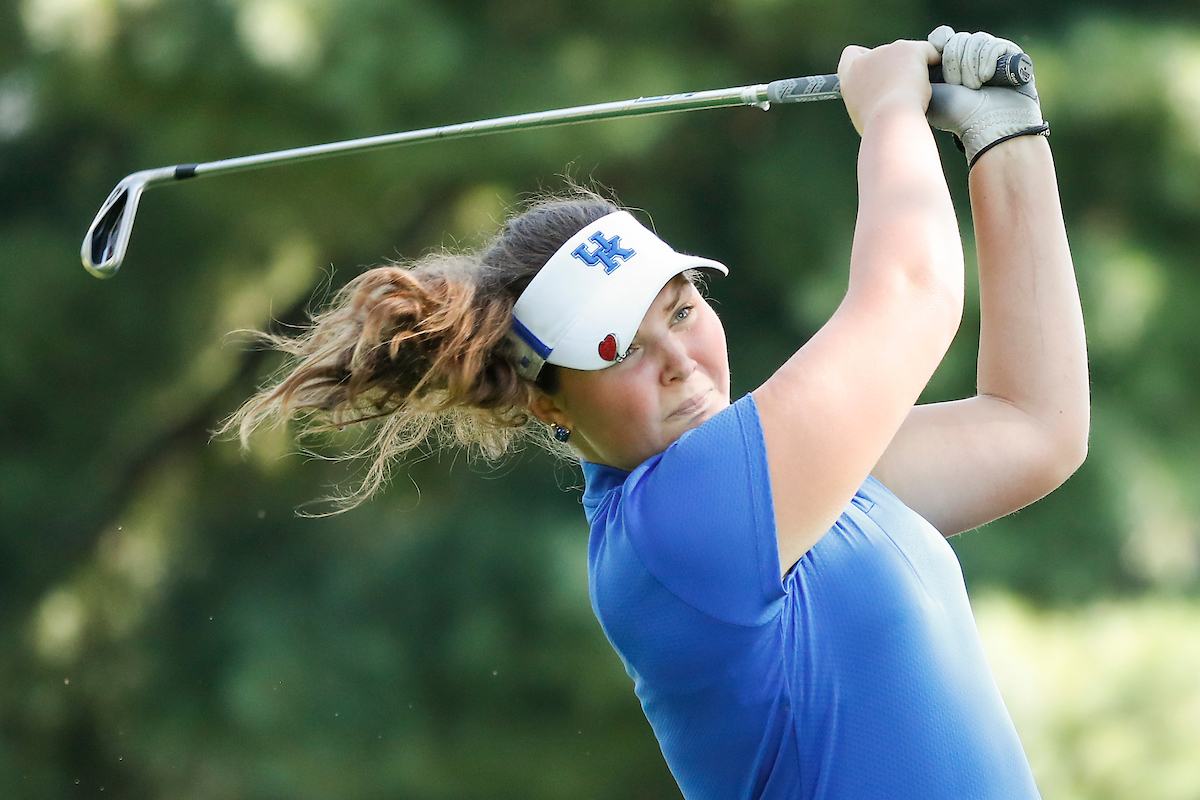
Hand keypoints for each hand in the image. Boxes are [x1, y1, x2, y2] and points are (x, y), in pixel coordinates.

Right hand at [838, 39, 938, 135]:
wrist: (891, 122)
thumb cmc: (879, 127)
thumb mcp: (864, 116)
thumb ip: (869, 100)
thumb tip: (881, 101)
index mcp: (849, 76)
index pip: (852, 54)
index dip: (867, 60)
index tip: (879, 73)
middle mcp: (865, 59)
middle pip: (884, 54)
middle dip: (895, 69)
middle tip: (905, 92)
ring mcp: (888, 51)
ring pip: (907, 54)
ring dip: (913, 69)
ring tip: (918, 94)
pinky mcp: (909, 50)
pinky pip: (929, 52)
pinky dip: (935, 62)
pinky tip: (938, 79)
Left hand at [925, 25, 1047, 167]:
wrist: (987, 127)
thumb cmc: (957, 116)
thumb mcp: (931, 92)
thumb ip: (924, 70)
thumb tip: (926, 49)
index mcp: (950, 65)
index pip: (943, 37)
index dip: (940, 44)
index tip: (939, 60)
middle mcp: (971, 59)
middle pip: (958, 38)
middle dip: (954, 61)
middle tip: (957, 85)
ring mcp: (992, 57)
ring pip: (976, 39)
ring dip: (970, 64)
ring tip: (973, 86)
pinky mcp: (1012, 56)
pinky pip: (995, 45)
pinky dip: (987, 60)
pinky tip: (986, 77)